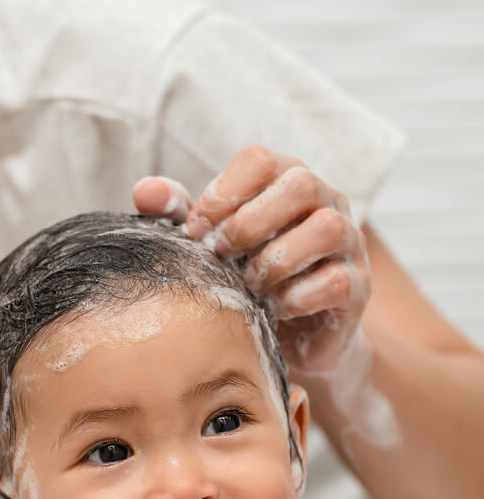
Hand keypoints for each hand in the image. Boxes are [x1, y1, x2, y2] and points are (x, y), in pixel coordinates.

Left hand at [133, 146, 370, 372]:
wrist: (291, 338)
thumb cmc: (248, 279)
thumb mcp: (211, 244)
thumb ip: (179, 214)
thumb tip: (143, 191)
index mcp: (286, 181)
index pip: (260, 160)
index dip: (224, 193)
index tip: (196, 231)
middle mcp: (326, 202)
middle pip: (301, 183)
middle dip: (250, 222)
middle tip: (222, 256)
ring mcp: (348, 244)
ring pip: (326, 229)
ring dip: (276, 260)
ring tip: (250, 284)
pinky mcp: (357, 289)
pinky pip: (334, 282)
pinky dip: (295, 298)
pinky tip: (273, 310)